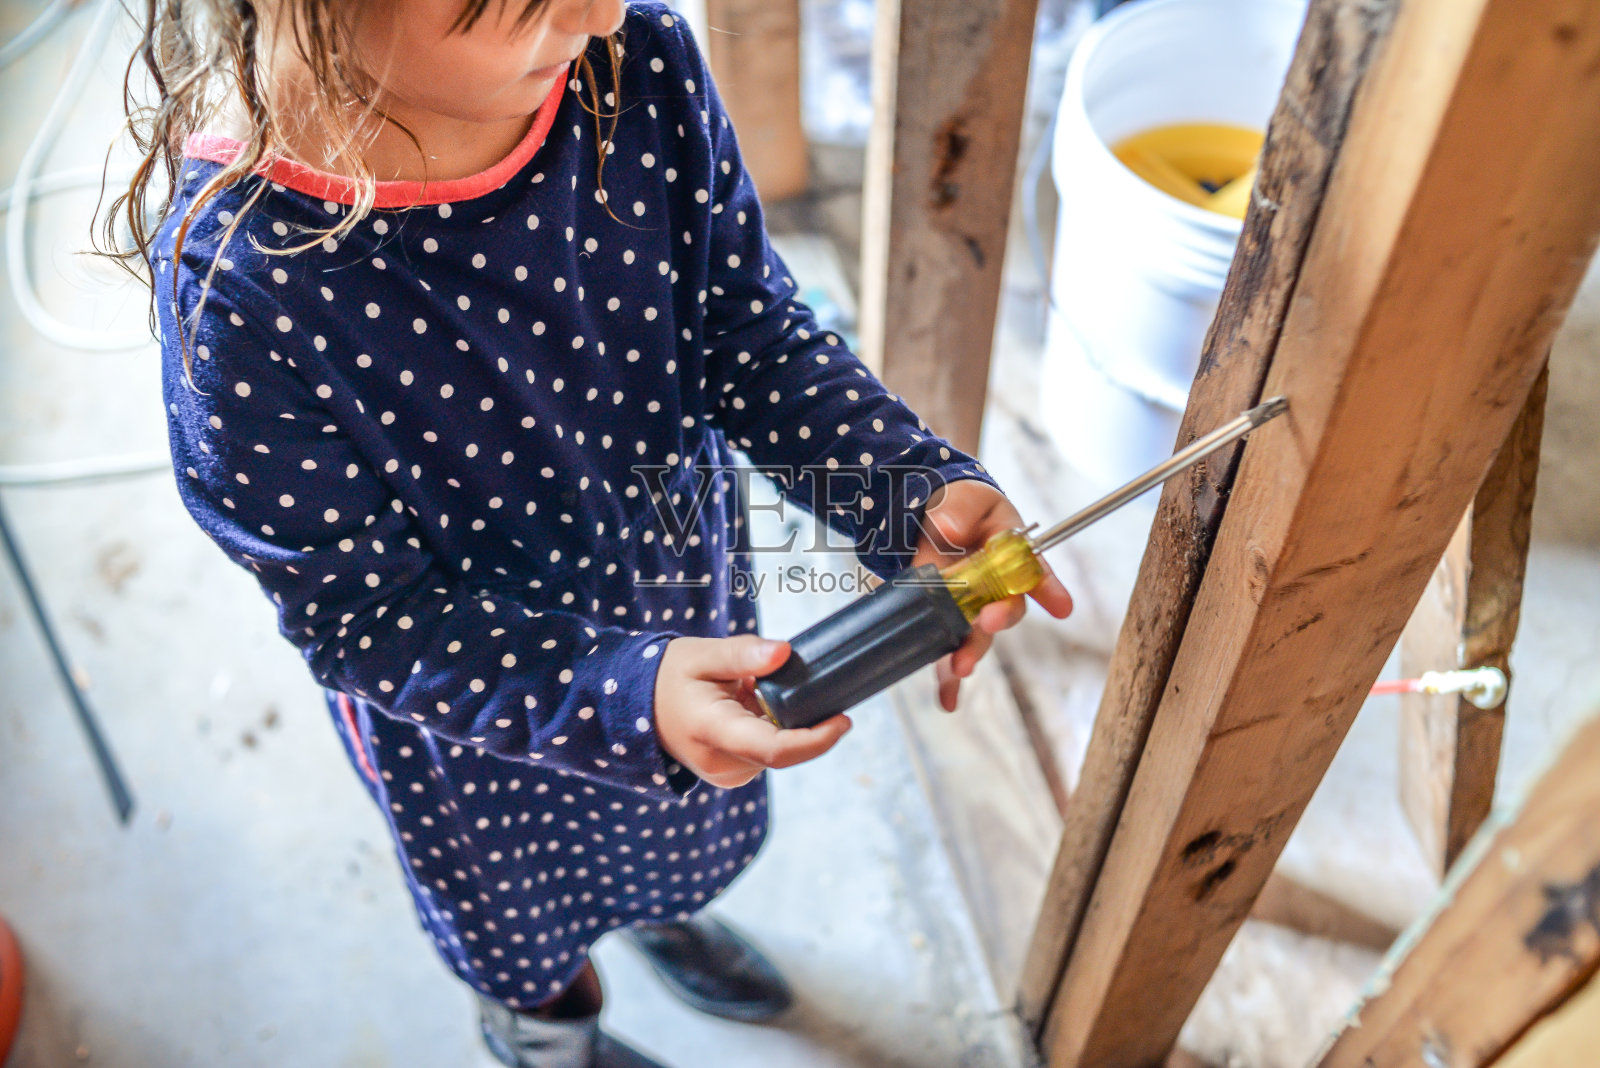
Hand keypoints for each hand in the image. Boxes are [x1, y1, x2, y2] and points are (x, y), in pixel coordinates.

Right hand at [653, 635, 851, 788]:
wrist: (635, 706)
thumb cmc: (668, 676)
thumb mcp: (702, 654)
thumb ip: (744, 655)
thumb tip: (785, 653)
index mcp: (713, 732)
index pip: (776, 750)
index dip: (817, 739)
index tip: (844, 719)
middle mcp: (721, 764)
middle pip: (783, 749)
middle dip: (796, 717)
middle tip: (768, 681)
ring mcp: (725, 774)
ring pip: (776, 751)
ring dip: (777, 722)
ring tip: (743, 693)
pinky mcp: (730, 775)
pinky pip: (765, 753)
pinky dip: (766, 729)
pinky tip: (743, 708)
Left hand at [911, 480, 1073, 710]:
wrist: (933, 516)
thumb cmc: (963, 506)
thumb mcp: (964, 497)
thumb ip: (959, 511)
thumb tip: (951, 531)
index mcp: (1012, 553)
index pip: (1036, 572)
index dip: (1050, 590)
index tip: (1062, 607)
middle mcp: (997, 587)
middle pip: (1007, 610)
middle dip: (1000, 619)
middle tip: (989, 622)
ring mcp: (971, 607)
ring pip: (977, 636)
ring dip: (971, 653)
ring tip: (961, 668)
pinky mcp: (944, 620)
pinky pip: (946, 652)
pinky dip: (946, 680)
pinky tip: (947, 701)